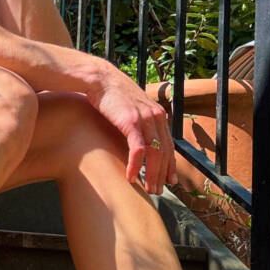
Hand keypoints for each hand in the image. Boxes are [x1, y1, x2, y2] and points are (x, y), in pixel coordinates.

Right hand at [87, 72, 177, 194]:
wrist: (99, 79)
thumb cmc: (110, 94)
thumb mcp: (130, 108)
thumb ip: (138, 122)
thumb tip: (136, 138)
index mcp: (158, 114)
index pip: (168, 145)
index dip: (170, 164)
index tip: (170, 180)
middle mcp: (156, 117)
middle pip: (164, 152)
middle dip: (162, 174)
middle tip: (158, 191)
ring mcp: (145, 119)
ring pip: (155, 153)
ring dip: (152, 174)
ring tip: (149, 189)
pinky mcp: (131, 122)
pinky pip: (138, 149)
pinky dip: (136, 165)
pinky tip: (131, 177)